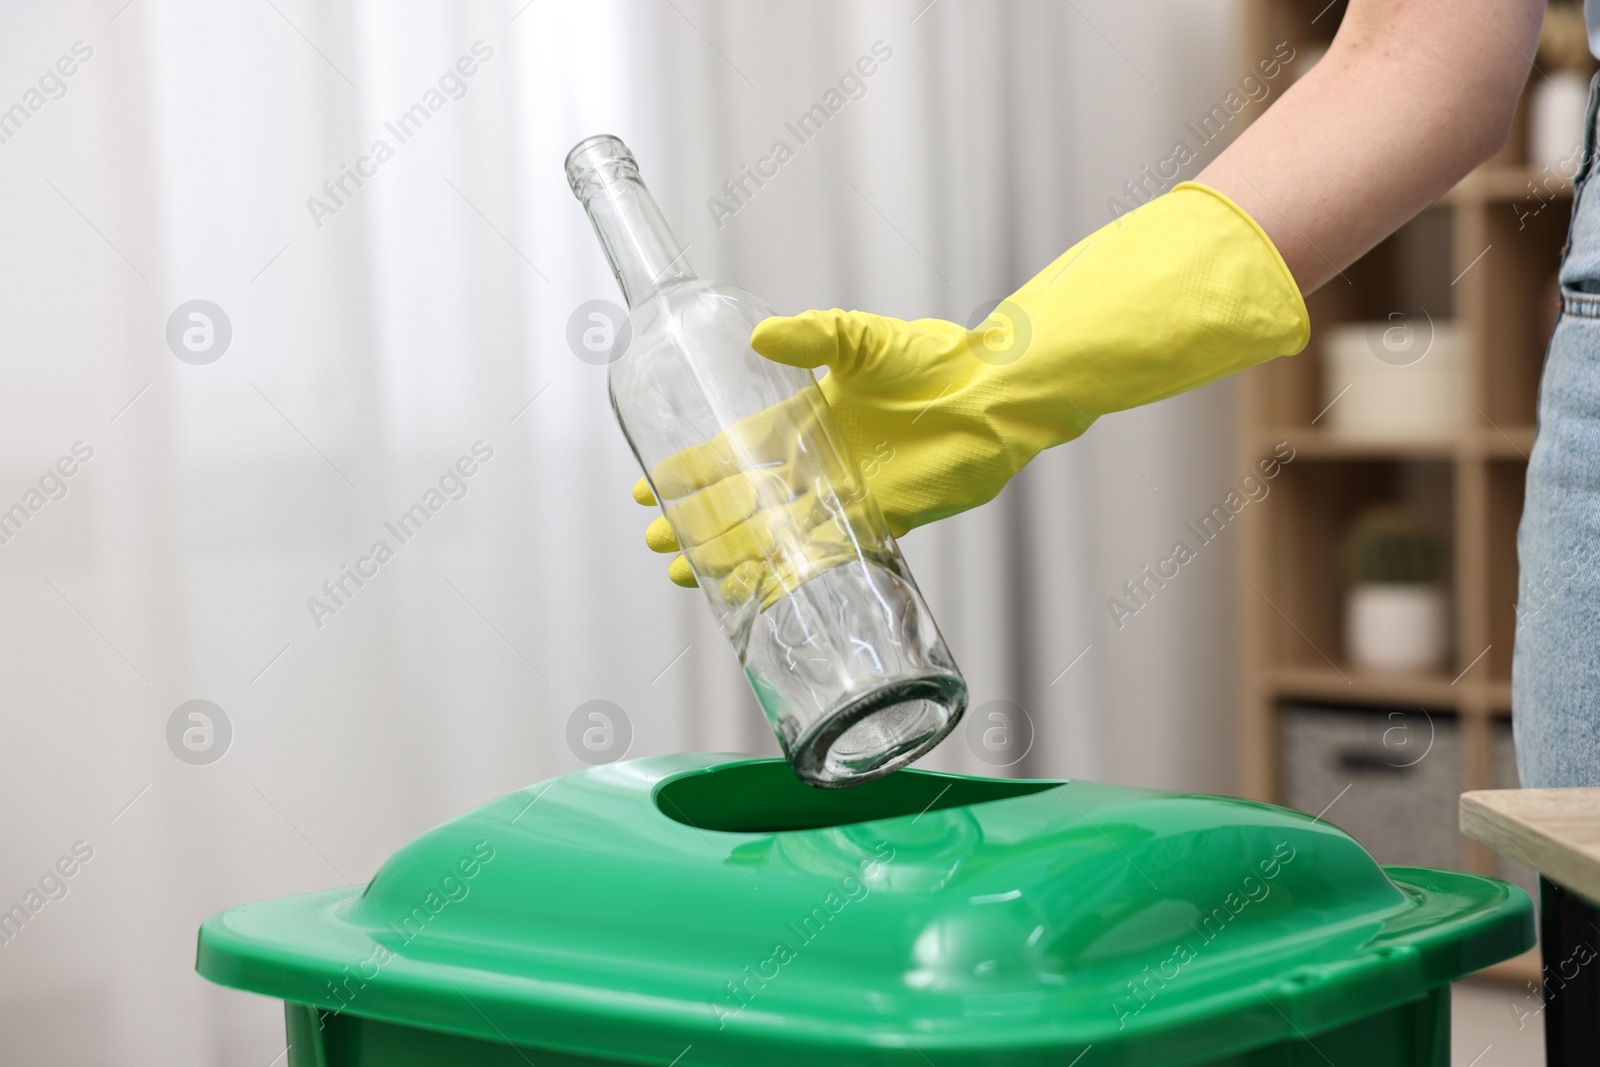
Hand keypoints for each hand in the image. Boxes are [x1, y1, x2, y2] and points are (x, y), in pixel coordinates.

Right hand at [634, 182, 1308, 587]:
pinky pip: (824, 559)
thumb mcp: (864, 338)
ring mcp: (845, 497)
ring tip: (683, 575)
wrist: (995, 395)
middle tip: (656, 543)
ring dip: (728, 557)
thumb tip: (760, 334)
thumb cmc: (936, 359)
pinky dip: (786, 577)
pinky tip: (752, 593)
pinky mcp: (879, 525)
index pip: (732, 450)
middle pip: (742, 502)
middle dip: (696, 524)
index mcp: (804, 418)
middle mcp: (817, 463)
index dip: (691, 470)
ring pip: (772, 537)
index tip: (651, 487)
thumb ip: (814, 333)